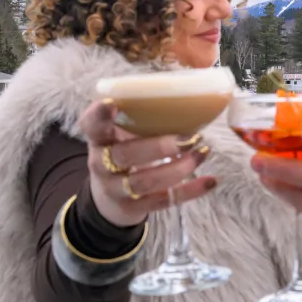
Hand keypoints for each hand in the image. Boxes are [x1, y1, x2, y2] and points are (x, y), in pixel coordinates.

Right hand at [78, 100, 216, 227]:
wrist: (110, 199)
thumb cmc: (124, 152)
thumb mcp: (121, 133)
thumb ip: (140, 116)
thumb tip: (188, 93)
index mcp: (100, 138)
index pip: (91, 125)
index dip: (99, 115)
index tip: (113, 105)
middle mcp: (102, 164)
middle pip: (124, 156)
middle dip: (158, 147)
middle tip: (189, 137)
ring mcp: (116, 189)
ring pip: (144, 182)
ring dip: (177, 168)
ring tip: (201, 152)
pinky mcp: (135, 208)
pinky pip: (164, 200)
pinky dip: (190, 191)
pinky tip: (211, 180)